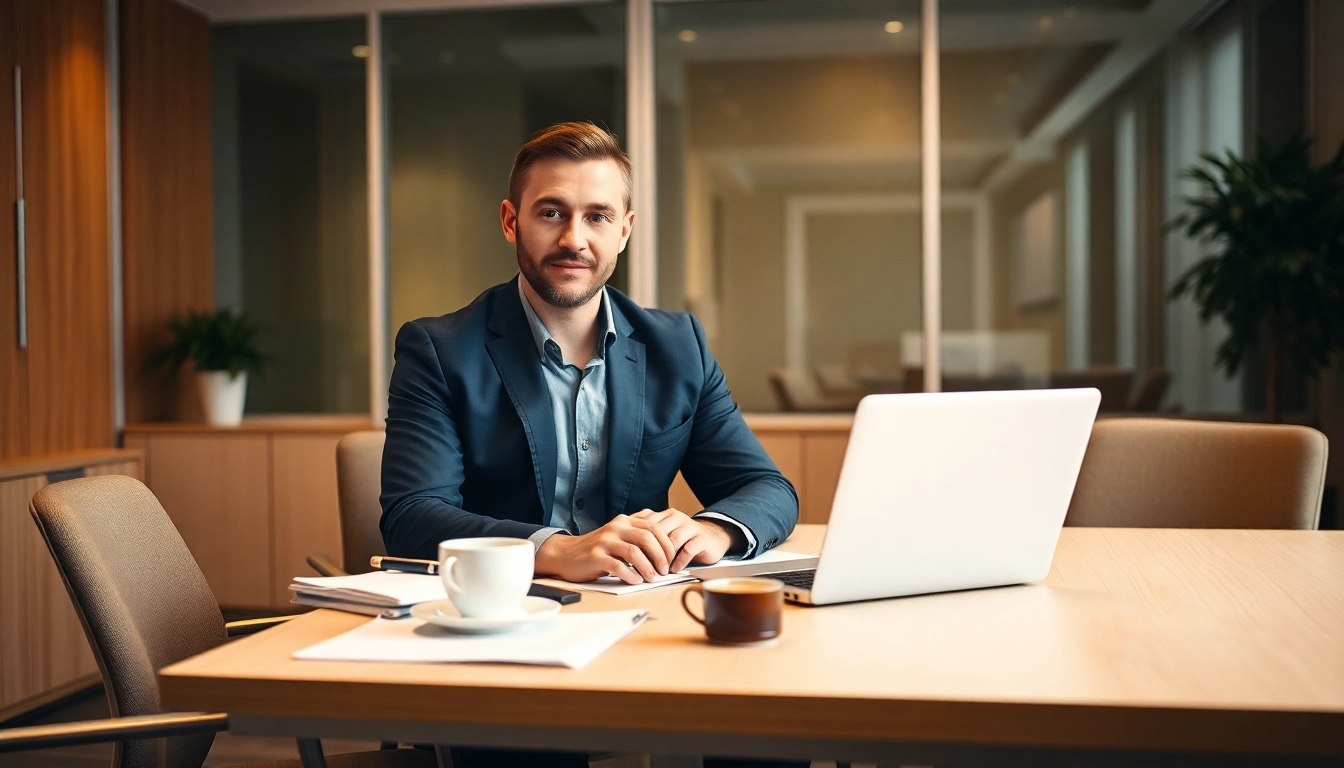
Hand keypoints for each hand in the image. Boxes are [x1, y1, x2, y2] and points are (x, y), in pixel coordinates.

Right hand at [534, 514, 676, 584]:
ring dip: (648, 568)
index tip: (672, 559)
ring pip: (634, 552)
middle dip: (661, 556)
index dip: (667, 544)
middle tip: (665, 570)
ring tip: (652, 578)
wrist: (566, 554)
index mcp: (624, 521)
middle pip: (647, 538)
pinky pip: (617, 566)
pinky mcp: (595, 556)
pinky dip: (630, 575)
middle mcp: (615, 528)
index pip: (654, 527)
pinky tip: (635, 581)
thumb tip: (665, 547)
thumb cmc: (596, 549)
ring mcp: (605, 541)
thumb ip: (636, 536)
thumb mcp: (618, 536)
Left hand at [629, 508, 737, 571]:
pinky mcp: (702, 538)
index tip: (628, 555)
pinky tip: (674, 569)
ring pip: (673, 540)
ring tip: (658, 570)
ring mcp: (690, 527)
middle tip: (640, 566)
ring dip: (664, 557)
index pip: (646, 524)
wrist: (713, 538)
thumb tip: (624, 551)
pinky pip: (688, 549)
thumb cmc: (683, 541)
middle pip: (658, 532)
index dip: (636, 540)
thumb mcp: (664, 536)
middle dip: (648, 550)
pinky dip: (679, 560)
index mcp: (665, 515)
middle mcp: (677, 517)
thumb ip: (648, 538)